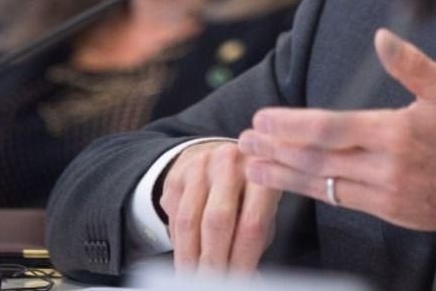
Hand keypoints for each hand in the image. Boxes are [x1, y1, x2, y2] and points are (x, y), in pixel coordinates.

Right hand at [158, 140, 281, 273]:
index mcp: (260, 173)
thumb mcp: (262, 209)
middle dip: (213, 261)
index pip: (251, 224)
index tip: (240, 282)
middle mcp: (229, 163)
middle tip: (213, 284)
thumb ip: (256, 239)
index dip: (243, 260)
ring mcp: (200, 166)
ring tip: (194, 279)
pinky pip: (173, 218)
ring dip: (190, 258)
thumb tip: (252, 279)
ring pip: (189, 221)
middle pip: (217, 221)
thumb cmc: (247, 192)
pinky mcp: (176, 176)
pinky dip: (178, 245)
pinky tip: (187, 260)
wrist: (218, 156)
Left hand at [239, 28, 435, 231]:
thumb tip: (381, 38)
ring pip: (324, 184)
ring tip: (252, 168)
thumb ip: (410, 64)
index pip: (331, 129)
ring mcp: (386, 195)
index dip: (292, 126)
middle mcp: (387, 168)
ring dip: (283, 175)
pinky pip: (341, 200)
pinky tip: (291, 183)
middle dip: (275, 151)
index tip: (263, 121)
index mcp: (397, 133)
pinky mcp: (389, 212)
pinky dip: (312, 190)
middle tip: (244, 143)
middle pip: (318, 159)